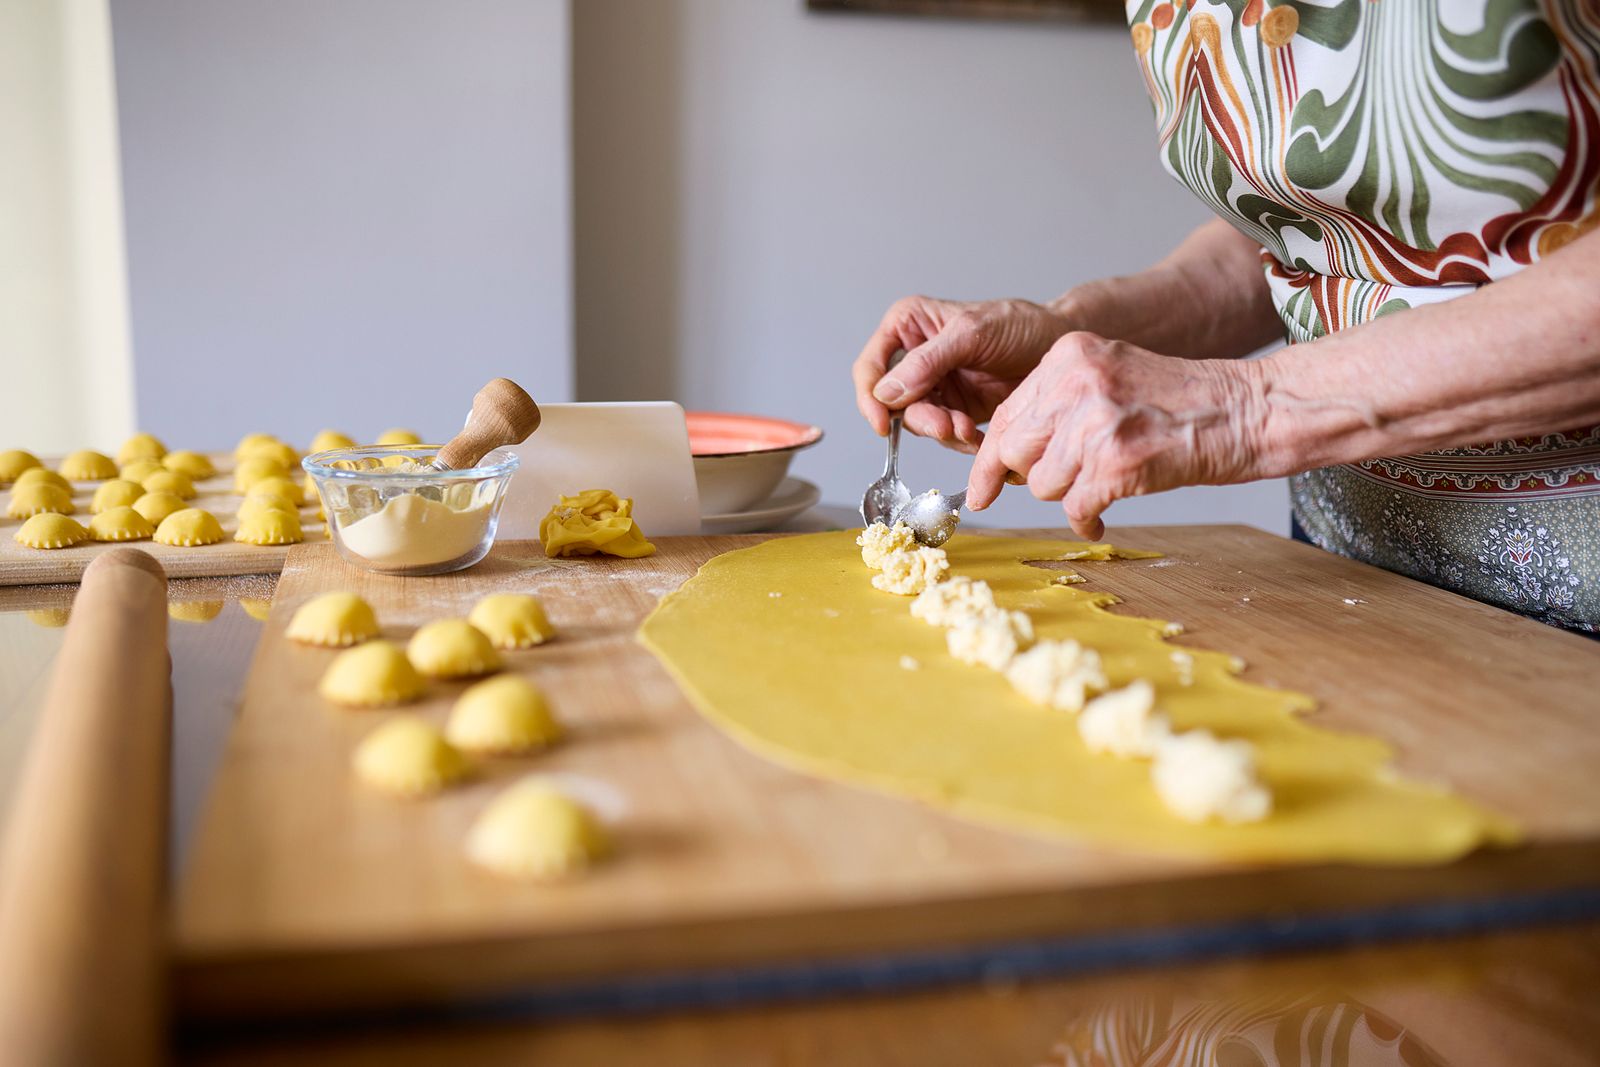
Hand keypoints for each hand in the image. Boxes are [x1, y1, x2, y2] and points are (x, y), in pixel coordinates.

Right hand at [852, 295, 1070, 451]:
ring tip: (968, 428)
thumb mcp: (972, 334)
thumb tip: (888, 392)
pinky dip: (957, 439)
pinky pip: (943, 433)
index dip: (870, 398)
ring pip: (917, 422)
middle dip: (919, 419)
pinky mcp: (956, 408)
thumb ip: (928, 361)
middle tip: (946, 426)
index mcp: (908, 326)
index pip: (871, 367)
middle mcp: (915, 357)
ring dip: (940, 431)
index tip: (883, 424)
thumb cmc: (1021, 324)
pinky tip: (977, 434)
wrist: (1060, 345)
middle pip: (892, 402)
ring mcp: (935, 385)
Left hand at [967, 332, 1269, 538]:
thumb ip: (1058, 404)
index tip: (981, 489)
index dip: (988, 459)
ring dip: (1068, 495)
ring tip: (1103, 482)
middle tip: (1068, 479)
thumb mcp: (1110, 377)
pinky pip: (1075, 508)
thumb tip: (1006, 456)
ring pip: (1042, 484)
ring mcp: (1095, 421)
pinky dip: (1086, 519)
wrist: (1247, 410)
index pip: (1005, 414)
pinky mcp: (1116, 461)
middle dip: (1033, 477)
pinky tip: (1104, 514)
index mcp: (1068, 355)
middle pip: (1015, 451)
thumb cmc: (1182, 402)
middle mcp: (1076, 382)